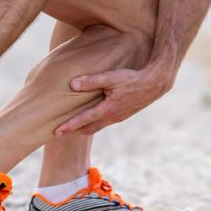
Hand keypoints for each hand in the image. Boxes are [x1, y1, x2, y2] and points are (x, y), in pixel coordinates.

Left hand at [54, 66, 172, 135]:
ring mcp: (119, 117)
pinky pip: (106, 122)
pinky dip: (95, 123)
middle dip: (74, 131)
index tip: (55, 132)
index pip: (83, 120)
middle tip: (60, 133)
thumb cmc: (132, 79)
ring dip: (85, 128)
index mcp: (107, 110)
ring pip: (98, 126)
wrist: (155, 84)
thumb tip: (73, 84)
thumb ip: (92, 81)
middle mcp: (112, 117)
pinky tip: (93, 118)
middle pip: (89, 129)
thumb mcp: (111, 77)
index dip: (68, 126)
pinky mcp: (124, 114)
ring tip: (73, 127)